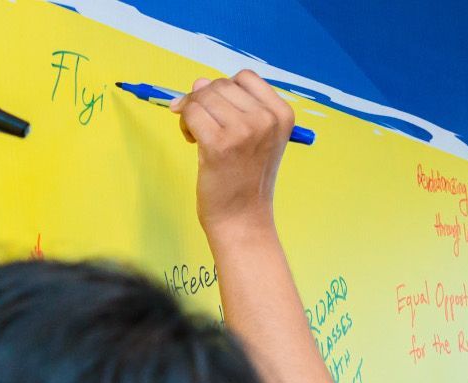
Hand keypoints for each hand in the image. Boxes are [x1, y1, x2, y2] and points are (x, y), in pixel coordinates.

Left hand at [171, 71, 293, 234]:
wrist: (242, 219)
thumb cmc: (245, 180)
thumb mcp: (253, 138)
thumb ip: (231, 107)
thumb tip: (199, 82)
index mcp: (282, 114)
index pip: (245, 78)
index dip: (224, 90)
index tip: (216, 110)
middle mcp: (266, 119)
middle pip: (220, 85)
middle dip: (204, 101)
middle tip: (202, 128)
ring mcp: (244, 130)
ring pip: (203, 96)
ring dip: (192, 112)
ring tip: (196, 136)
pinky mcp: (219, 144)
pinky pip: (191, 113)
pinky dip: (185, 123)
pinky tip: (191, 141)